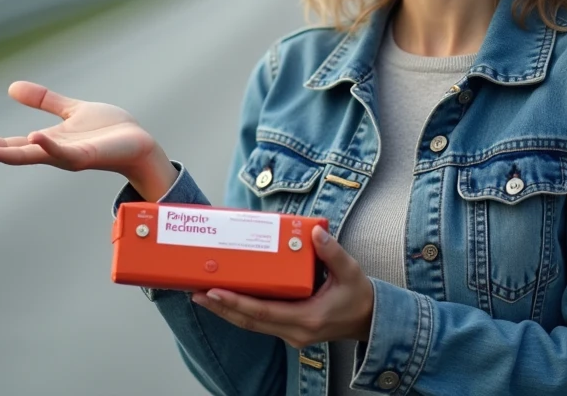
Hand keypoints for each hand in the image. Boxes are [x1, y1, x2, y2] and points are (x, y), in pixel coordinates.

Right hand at [0, 81, 177, 199]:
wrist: (139, 142)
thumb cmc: (109, 130)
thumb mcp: (71, 110)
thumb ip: (45, 101)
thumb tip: (11, 87)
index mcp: (48, 141)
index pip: (9, 143)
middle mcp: (53, 152)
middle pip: (13, 152)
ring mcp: (68, 156)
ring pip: (33, 157)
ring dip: (8, 155)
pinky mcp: (86, 156)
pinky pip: (64, 152)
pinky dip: (48, 146)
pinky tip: (33, 137)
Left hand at [191, 225, 373, 346]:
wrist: (370, 320)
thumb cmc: (359, 296)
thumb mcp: (351, 271)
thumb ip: (333, 252)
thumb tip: (314, 233)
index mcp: (308, 317)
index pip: (264, 312)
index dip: (237, 302)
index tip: (215, 290)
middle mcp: (296, 331)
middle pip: (250, 322)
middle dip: (222, 307)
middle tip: (197, 292)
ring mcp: (291, 334)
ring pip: (251, 325)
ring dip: (227, 311)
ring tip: (203, 295)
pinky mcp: (289, 331)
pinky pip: (260, 323)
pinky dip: (241, 312)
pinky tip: (227, 299)